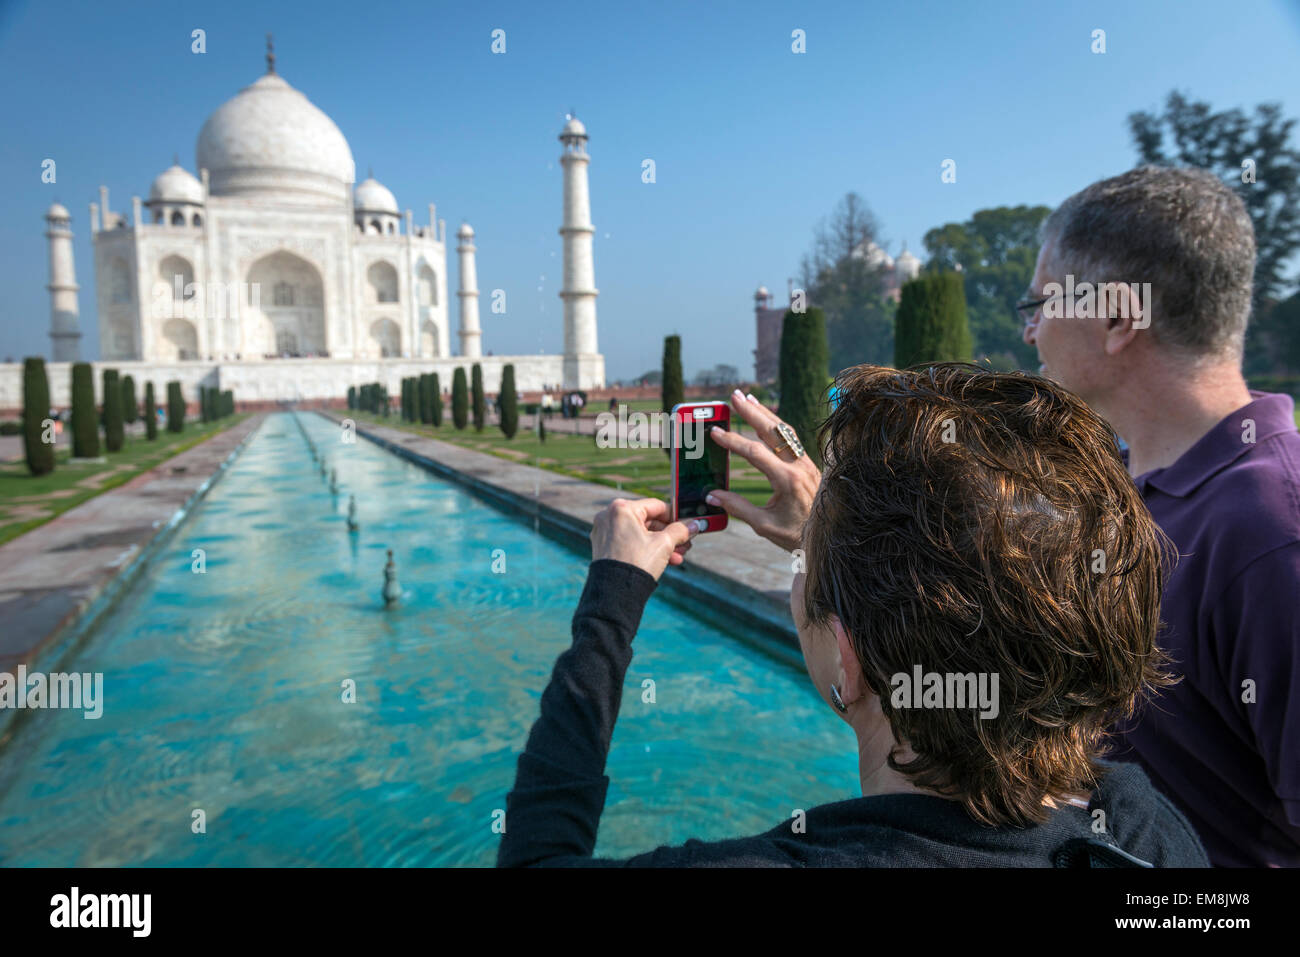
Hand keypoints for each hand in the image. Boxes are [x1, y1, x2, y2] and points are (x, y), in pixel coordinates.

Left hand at [590, 497, 702, 580]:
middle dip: (669, 534)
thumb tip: (694, 525)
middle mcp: (609, 516)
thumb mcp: (664, 544)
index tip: (687, 524)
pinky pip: (631, 542)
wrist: (616, 594)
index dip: (675, 516)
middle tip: (685, 542)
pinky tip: (666, 560)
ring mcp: (605, 532)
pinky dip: (647, 549)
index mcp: (621, 508)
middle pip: (648, 520)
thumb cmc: (637, 564)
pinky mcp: (604, 547)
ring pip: (641, 533)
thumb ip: (680, 530)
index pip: (656, 506)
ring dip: (661, 544)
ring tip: (678, 554)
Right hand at [704, 389, 821, 552]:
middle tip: (734, 397)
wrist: (828, 537)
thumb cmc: (795, 534)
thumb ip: (737, 507)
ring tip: (748, 399)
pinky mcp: (808, 464)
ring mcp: (806, 463)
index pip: (755, 452)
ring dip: (765, 413)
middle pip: (772, 431)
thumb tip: (712, 495)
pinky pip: (791, 438)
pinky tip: (766, 418)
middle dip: (751, 412)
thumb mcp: (763, 525)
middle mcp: (799, 466)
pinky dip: (776, 425)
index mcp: (786, 480)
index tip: (715, 432)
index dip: (733, 441)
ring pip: (784, 430)